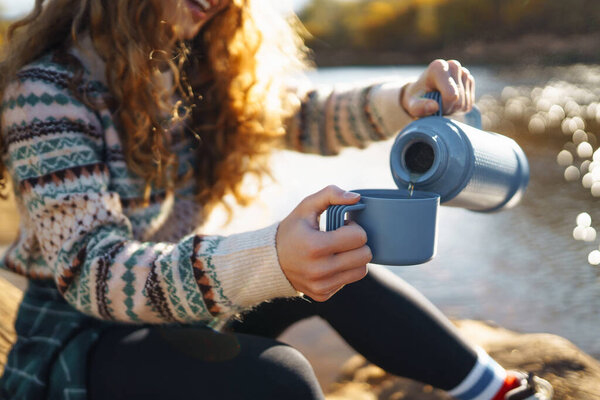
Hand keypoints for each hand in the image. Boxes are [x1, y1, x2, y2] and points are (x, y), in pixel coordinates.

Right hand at [276, 185, 371, 301]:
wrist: (269, 261)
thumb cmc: (292, 230)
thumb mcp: (306, 206)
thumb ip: (331, 194)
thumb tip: (357, 198)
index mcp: (316, 246)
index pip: (359, 237)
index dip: (354, 227)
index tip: (343, 225)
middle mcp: (319, 270)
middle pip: (364, 256)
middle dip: (358, 243)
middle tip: (343, 237)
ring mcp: (321, 285)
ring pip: (361, 271)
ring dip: (354, 258)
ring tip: (339, 250)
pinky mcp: (322, 294)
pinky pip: (348, 281)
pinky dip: (343, 271)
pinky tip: (330, 262)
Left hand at [401, 59, 474, 117]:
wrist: (422, 93)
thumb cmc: (415, 98)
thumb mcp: (411, 105)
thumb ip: (418, 107)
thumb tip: (434, 107)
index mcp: (438, 67)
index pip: (451, 95)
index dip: (443, 107)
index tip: (432, 106)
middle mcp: (453, 65)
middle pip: (459, 100)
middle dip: (448, 108)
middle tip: (436, 106)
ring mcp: (464, 72)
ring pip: (465, 103)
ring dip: (453, 109)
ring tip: (441, 103)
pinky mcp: (470, 81)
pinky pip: (469, 104)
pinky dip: (459, 108)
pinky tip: (449, 103)